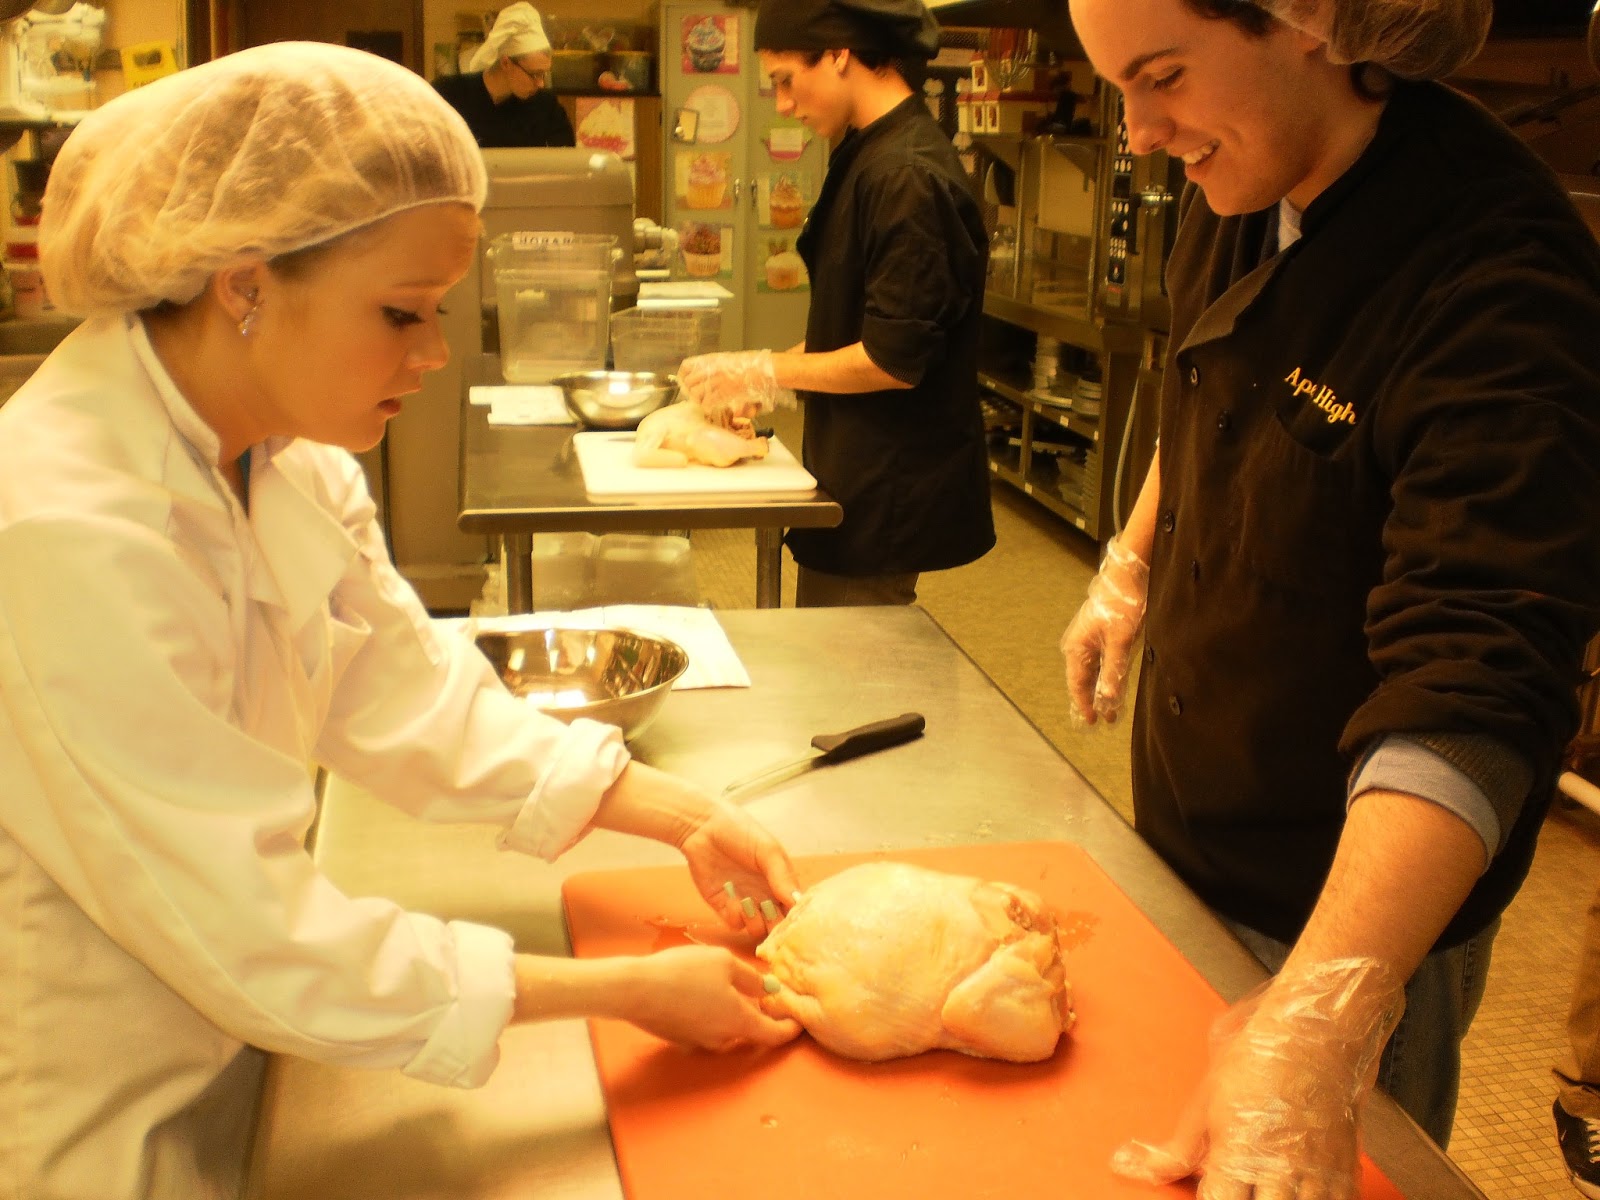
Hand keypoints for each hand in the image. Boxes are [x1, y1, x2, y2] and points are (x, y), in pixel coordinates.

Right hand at [622, 945, 801, 1051]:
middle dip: (758, 1013)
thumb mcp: (724, 963)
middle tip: (763, 992)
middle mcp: (722, 1039)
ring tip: (726, 984)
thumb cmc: (684, 972)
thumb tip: (769, 991)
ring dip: (732, 1011)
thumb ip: (751, 979)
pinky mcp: (680, 1038)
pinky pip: (704, 1025)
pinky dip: (709, 1012)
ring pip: (725, 1027)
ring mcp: (699, 1042)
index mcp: (739, 1022)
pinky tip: (698, 990)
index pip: (774, 1035)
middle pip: (749, 1030)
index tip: (799, 1021)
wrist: (634, 990)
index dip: (790, 1028)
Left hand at [676, 349, 792, 419]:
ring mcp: (717, 381)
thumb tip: (702, 376)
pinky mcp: (724, 392)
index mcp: (712, 360)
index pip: (687, 367)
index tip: (684, 382)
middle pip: (689, 382)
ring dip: (698, 399)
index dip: (683, 376)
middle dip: (690, 391)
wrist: (763, 370)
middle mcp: (712, 370)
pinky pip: (708, 402)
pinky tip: (710, 406)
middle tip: (696, 396)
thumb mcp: (730, 361)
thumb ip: (717, 369)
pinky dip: (707, 406)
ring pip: (696, 393)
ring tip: (704, 402)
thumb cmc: (751, 366)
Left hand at [677, 798, 801, 938]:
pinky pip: (735, 924)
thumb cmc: (740, 832)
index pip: (794, 907)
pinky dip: (736, 917)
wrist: (703, 827)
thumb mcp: (767, 849)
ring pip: (757, 929)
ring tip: (748, 903)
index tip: (790, 914)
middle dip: (775, 925)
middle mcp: (765, 895)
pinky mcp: (723, 906)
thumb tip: (796, 901)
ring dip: (755, 922)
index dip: (795, 916)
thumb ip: (782, 875)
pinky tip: (731, 900)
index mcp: (780, 881)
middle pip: (777, 924)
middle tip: (769, 912)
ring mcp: (745, 902)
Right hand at [1059, 535, 1149, 724]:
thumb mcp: (1121, 642)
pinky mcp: (1100, 634)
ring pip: (1094, 671)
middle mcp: (1079, 646)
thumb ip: (1113, 672)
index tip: (1093, 721)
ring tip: (1112, 708)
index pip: (1077, 684)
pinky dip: (1107, 675)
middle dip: (1094, 699)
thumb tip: (1107, 699)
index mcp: (1077, 648)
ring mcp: (1089, 639)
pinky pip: (1101, 661)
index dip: (1084, 704)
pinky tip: (1116, 685)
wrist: (1127, 576)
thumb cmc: (1121, 606)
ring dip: (1102, 689)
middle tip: (1105, 720)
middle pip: (1084, 679)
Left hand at [1112, 958, 1404, 1199]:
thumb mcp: (1204, 1104)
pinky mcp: (1344, 1174)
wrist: (1314, 1035)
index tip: (1205, 1195)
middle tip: (1237, 1191)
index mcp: (1237, 1157)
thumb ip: (1173, 1151)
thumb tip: (1125, 1163)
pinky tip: (1301, 1195)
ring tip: (1266, 1192)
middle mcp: (1278, 1172)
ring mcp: (1315, 1175)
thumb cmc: (1258, 1062)